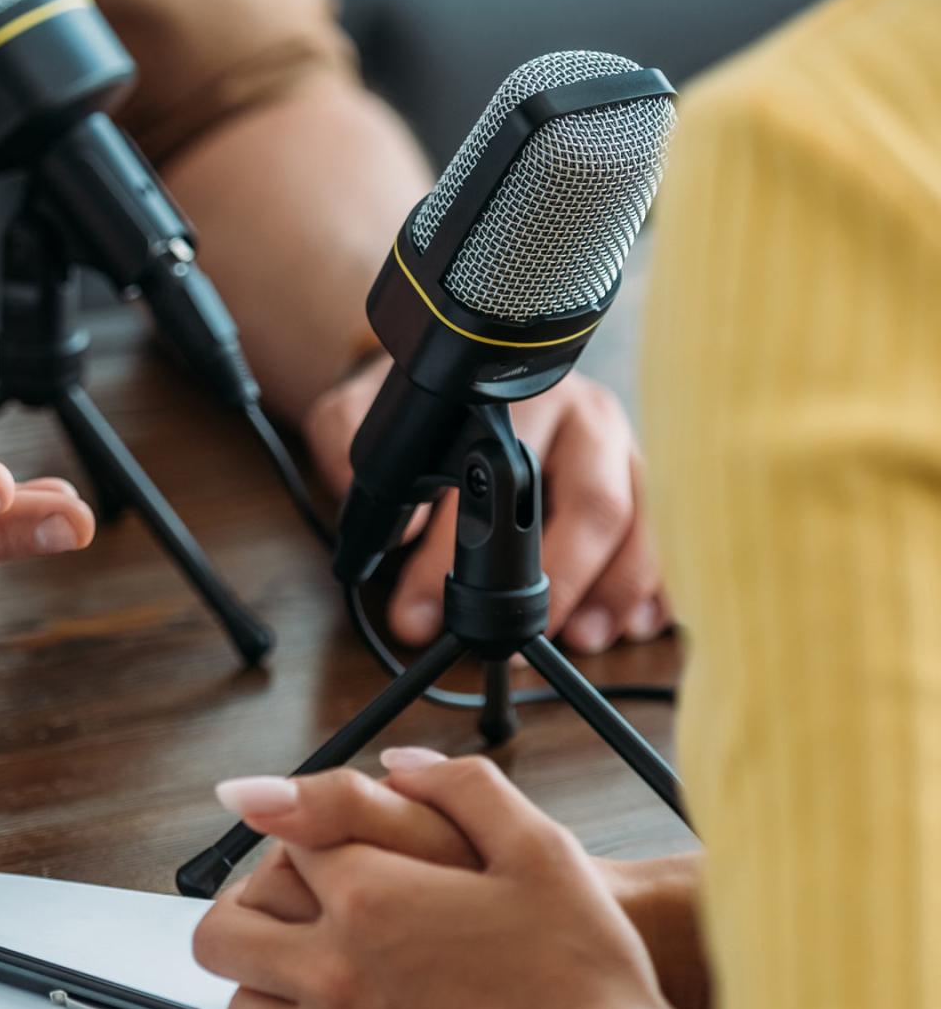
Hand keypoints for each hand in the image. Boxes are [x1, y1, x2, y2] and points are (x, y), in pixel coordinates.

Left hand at [194, 754, 685, 1008]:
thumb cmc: (585, 974)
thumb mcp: (539, 847)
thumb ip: (459, 785)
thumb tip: (396, 764)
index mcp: (370, 897)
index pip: (282, 842)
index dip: (307, 836)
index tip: (331, 847)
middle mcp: (337, 974)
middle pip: (223, 932)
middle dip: (245, 909)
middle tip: (283, 909)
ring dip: (268, 984)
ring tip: (315, 972)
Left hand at [304, 358, 665, 652]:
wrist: (453, 368)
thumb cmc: (416, 404)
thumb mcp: (359, 410)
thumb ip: (347, 447)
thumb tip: (379, 516)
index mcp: (516, 398)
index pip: (493, 483)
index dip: (454, 559)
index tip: (423, 613)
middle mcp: (581, 415)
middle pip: (591, 504)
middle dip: (556, 582)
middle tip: (514, 639)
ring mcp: (620, 446)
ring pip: (635, 522)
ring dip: (615, 590)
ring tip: (583, 639)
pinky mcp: (641, 478)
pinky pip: (661, 534)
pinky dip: (654, 584)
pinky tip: (639, 624)